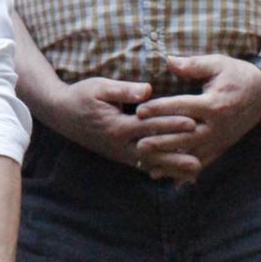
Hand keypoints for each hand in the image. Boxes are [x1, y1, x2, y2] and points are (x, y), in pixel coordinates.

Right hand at [46, 76, 185, 172]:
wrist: (61, 113)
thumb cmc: (81, 95)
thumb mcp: (100, 87)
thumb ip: (124, 90)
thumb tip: (148, 90)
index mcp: (117, 126)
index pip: (149, 125)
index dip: (171, 123)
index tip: (193, 122)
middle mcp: (120, 144)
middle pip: (153, 152)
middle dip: (177, 156)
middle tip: (200, 160)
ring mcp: (119, 153)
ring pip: (150, 163)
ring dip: (172, 168)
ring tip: (194, 173)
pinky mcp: (119, 155)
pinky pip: (143, 165)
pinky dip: (160, 169)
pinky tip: (176, 174)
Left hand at [133, 54, 260, 182]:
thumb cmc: (236, 74)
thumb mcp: (217, 64)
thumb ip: (193, 64)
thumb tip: (168, 61)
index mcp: (214, 104)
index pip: (182, 108)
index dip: (160, 109)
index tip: (140, 112)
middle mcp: (217, 126)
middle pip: (186, 137)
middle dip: (162, 142)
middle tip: (138, 145)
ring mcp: (220, 139)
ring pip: (192, 154)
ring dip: (169, 160)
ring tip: (145, 163)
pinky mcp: (222, 146)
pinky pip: (202, 162)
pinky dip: (184, 171)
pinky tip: (167, 177)